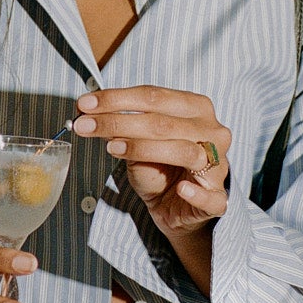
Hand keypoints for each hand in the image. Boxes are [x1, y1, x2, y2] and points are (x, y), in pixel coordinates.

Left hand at [71, 86, 230, 236]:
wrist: (173, 206)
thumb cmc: (159, 167)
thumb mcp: (136, 141)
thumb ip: (120, 124)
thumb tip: (86, 109)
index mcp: (196, 108)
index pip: (155, 96)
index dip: (117, 99)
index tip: (85, 104)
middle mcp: (213, 132)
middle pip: (163, 122)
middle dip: (118, 122)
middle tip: (84, 125)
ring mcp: (218, 165)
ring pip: (183, 151)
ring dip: (144, 148)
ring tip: (111, 148)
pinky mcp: (217, 198)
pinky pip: (211, 196)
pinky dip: (196, 192)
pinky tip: (181, 189)